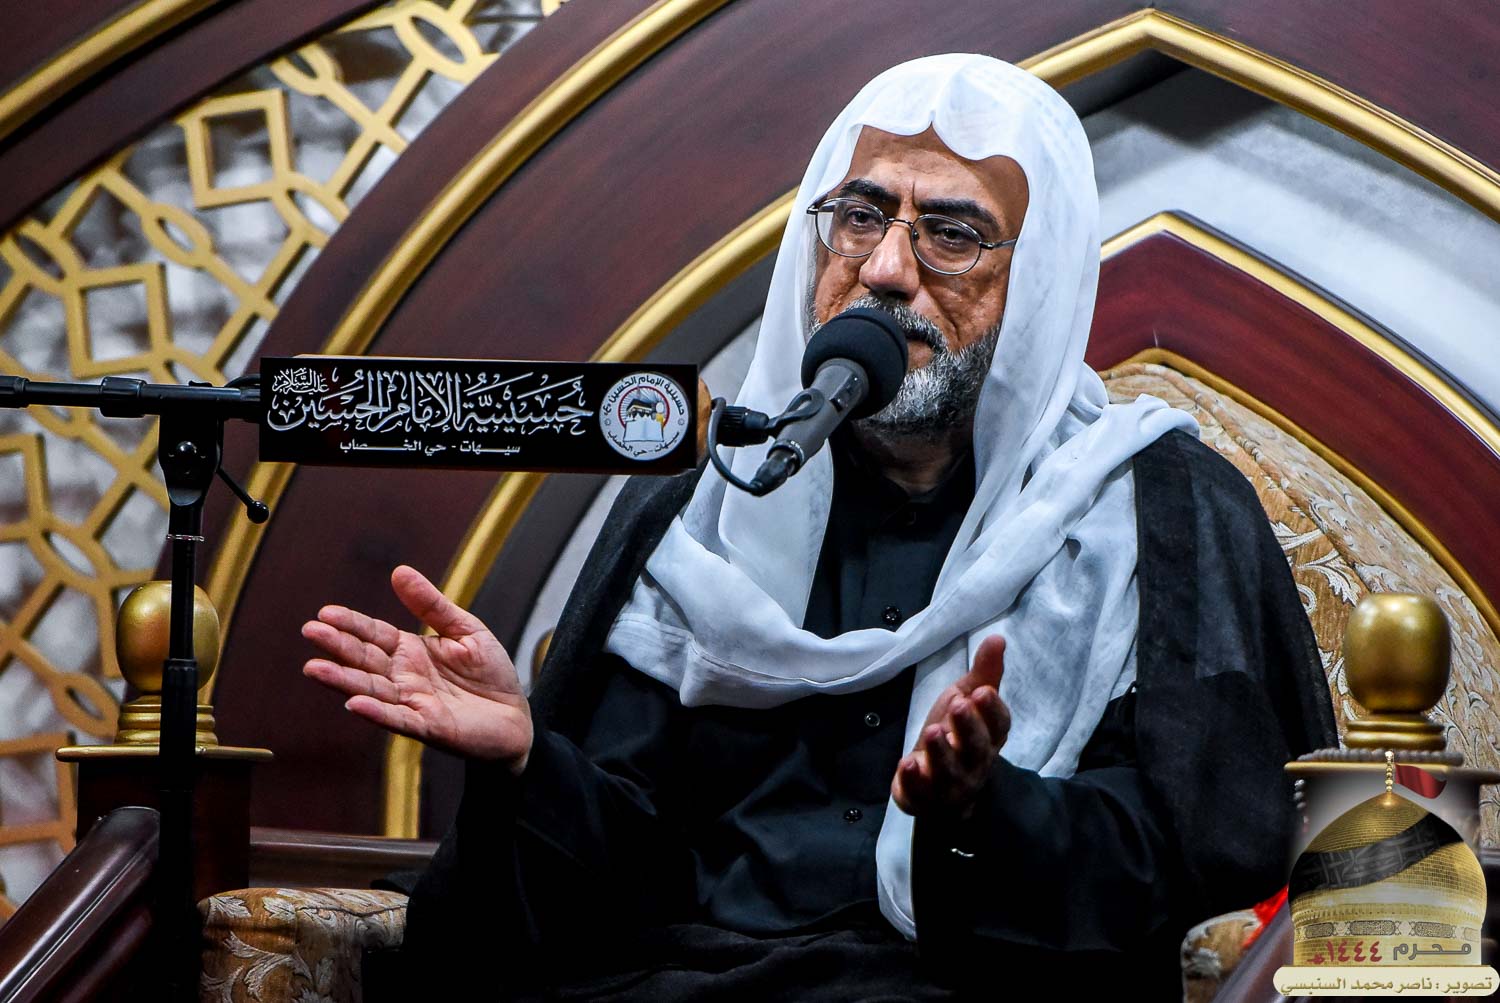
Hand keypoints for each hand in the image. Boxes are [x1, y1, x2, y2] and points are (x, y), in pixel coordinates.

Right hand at [301, 565, 532, 772]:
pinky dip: (376, 712)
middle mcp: (404, 677)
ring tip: (314, 668)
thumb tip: (399, 571)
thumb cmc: (490, 674)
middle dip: (338, 646)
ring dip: (343, 680)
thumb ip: (432, 605)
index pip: (374, 634)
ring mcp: (413, 702)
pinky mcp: (428, 726)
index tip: (325, 613)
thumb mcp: (465, 629)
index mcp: (411, 651)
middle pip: (365, 660)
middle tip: (310, 631)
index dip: (351, 624)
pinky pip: (398, 718)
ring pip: (372, 689)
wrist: (517, 716)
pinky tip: (354, 704)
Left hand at [891, 635, 1009, 818]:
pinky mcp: (924, 797)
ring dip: (942, 752)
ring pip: (950, 771)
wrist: (941, 788)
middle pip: (977, 748)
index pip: (998, 726)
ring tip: (933, 731)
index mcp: (989, 738)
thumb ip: (983, 674)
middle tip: (959, 704)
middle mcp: (975, 763)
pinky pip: (921, 792)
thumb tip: (997, 637)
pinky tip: (908, 763)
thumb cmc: (957, 736)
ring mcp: (951, 784)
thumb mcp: (967, 700)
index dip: (992, 710)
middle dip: (969, 726)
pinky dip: (914, 779)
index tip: (982, 691)